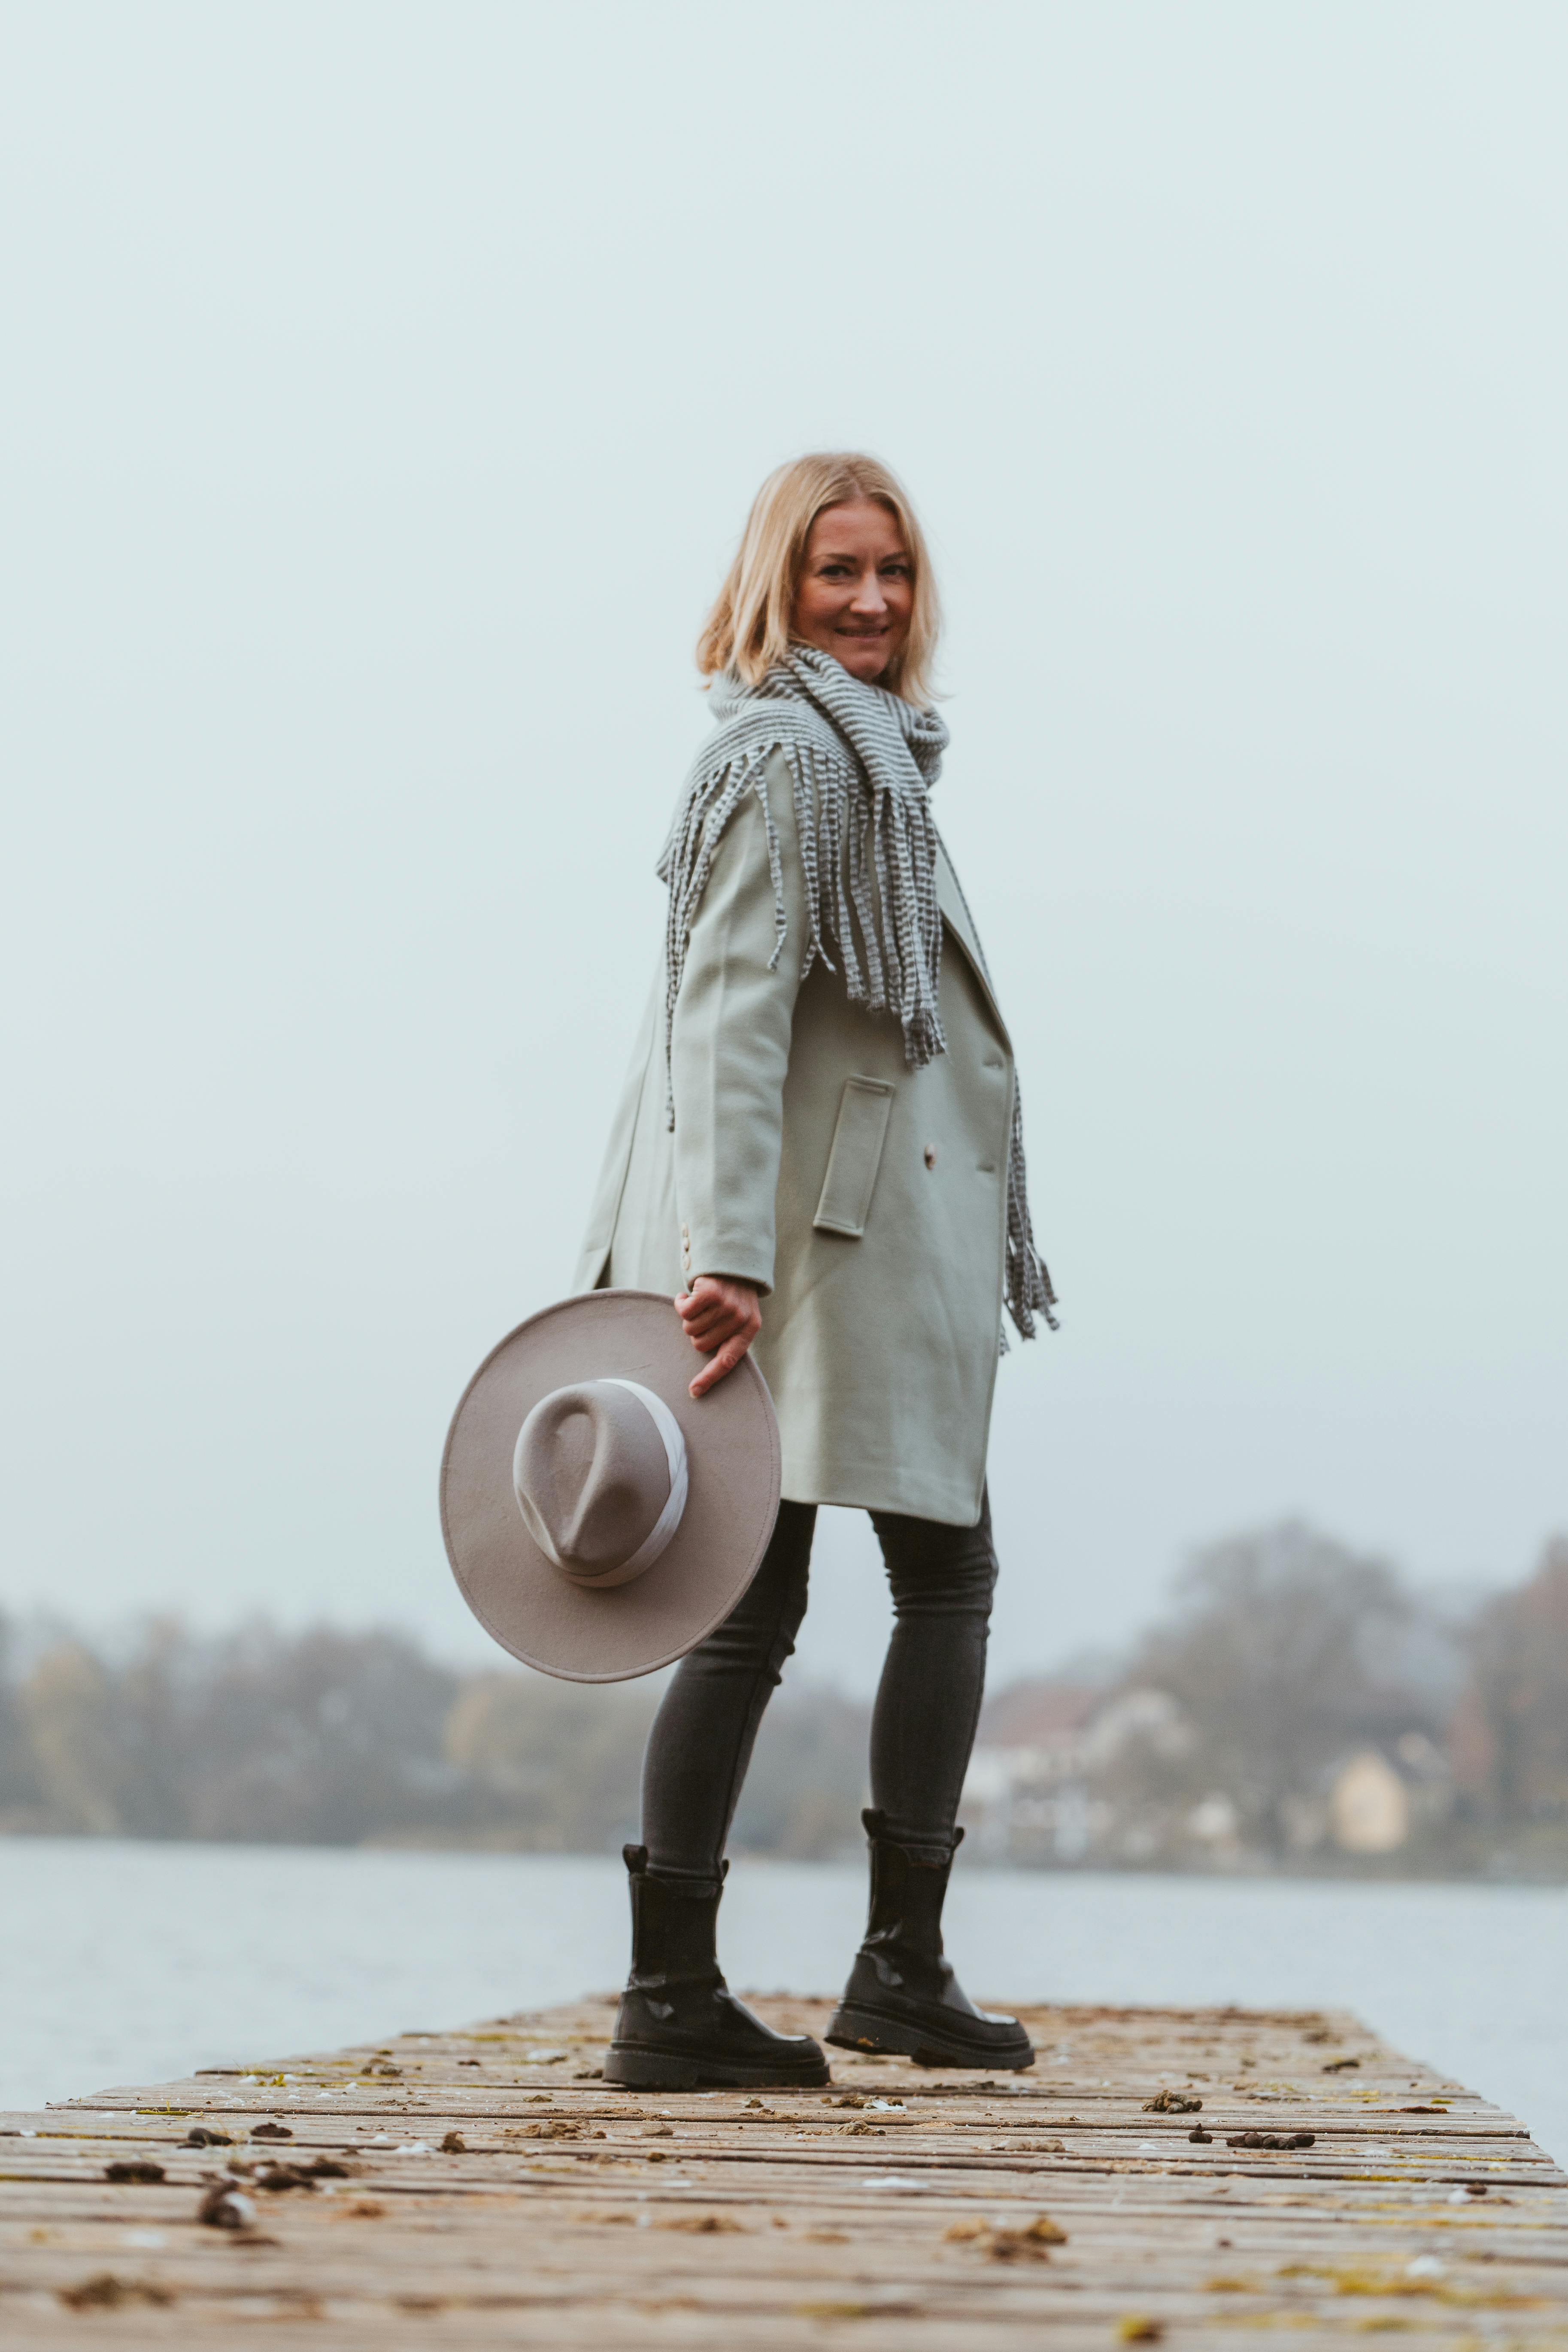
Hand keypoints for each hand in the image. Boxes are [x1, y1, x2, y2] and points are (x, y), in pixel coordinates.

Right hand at [676, 1275, 761, 1397]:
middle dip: (696, 1331)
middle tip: (703, 1314)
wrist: (733, 1258)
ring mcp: (725, 1306)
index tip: (694, 1392)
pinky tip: (689, 1294)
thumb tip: (706, 1364)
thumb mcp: (740, 1315)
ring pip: (690, 1328)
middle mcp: (739, 1320)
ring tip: (701, 1302)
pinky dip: (681, 1302)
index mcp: (749, 1329)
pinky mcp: (710, 1294)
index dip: (709, 1378)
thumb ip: (728, 1335)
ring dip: (689, 1315)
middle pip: (700, 1344)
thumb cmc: (732, 1293)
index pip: (728, 1361)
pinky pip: (684, 1311)